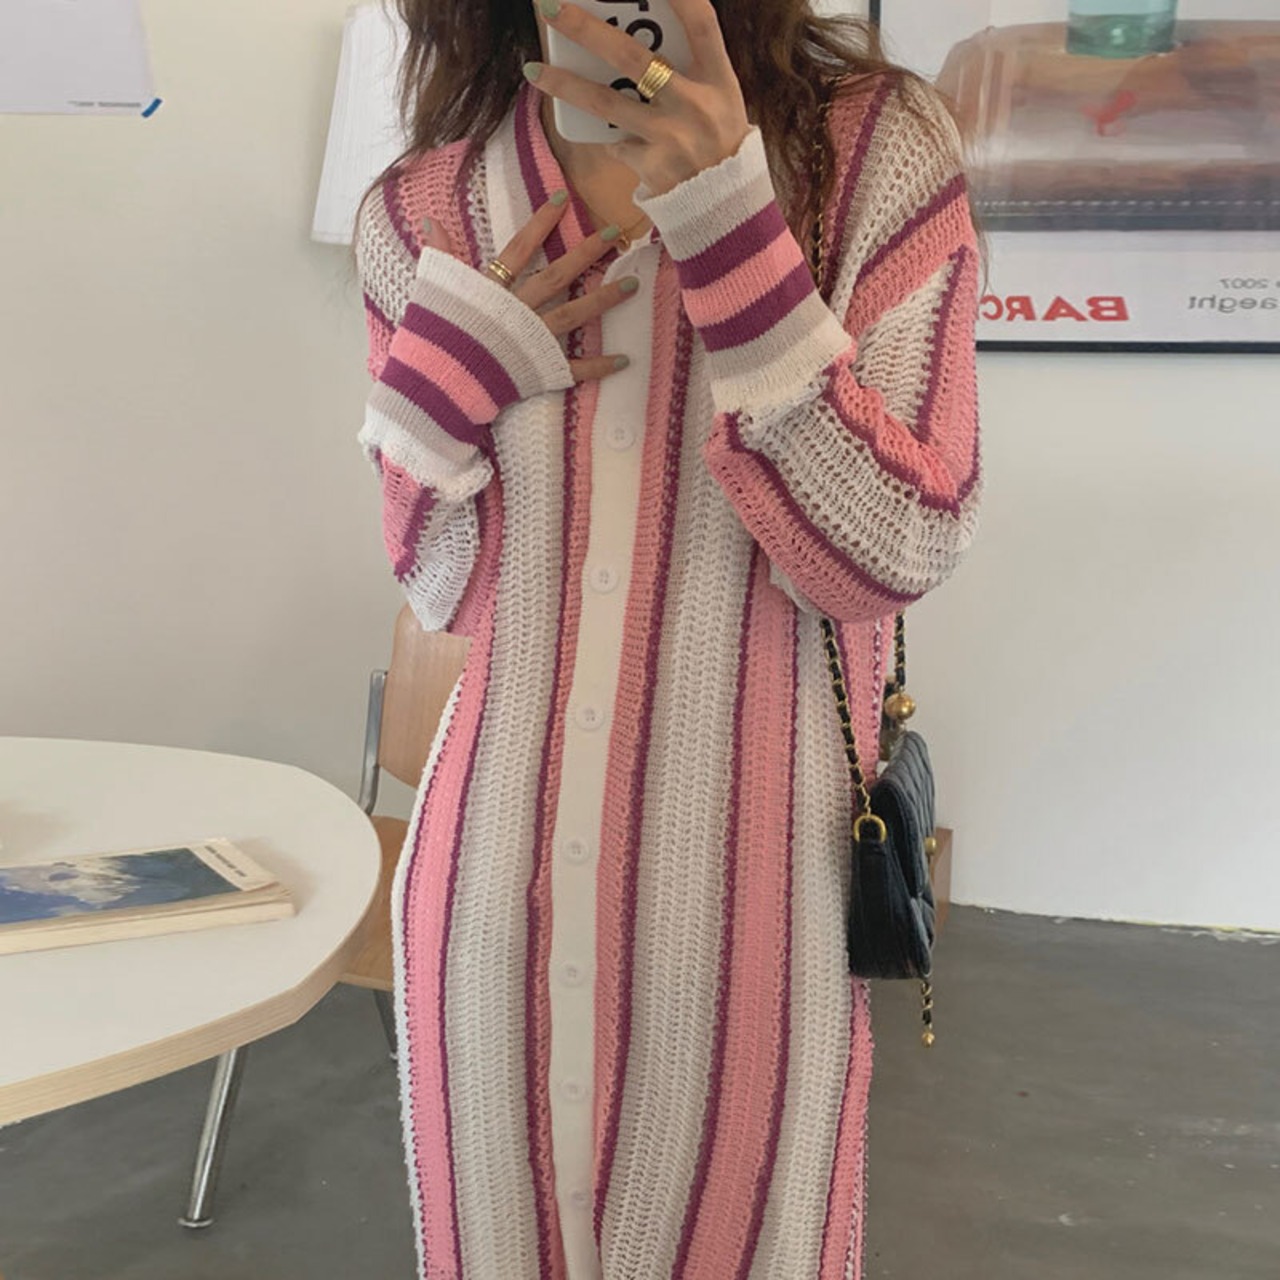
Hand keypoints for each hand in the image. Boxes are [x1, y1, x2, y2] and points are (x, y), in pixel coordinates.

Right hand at [421, 199, 637, 385]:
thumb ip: (440, 256)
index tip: (564, 199)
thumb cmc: (432, 338)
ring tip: (633, 284)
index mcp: (493, 289)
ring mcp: (533, 340)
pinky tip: (624, 360)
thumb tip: (430, 221)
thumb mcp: (433, 291)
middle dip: (587, 253)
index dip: (541, 222)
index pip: (520, 247)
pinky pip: (574, 368)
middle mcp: (519, 310)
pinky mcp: (540, 370)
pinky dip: (598, 366)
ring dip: (604, 300)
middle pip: (557, 276)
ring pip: (574, 315)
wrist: (438, 384)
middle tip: (615, 233)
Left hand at [525, 0, 750, 198]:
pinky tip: (612, 142)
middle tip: (550, 6)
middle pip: (632, 57)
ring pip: (605, 103)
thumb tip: (631, 35)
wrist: (726, 210)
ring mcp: (671, 137)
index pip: (701, 23)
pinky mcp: (652, 167)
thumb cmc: (718, 146)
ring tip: (532, 70)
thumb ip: (688, 72)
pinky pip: (616, 144)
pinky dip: (611, 139)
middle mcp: (696, 104)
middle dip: (585, 28)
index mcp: (719, 80)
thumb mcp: (720, 103)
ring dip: (564, 84)